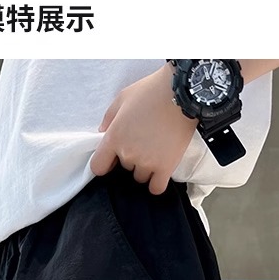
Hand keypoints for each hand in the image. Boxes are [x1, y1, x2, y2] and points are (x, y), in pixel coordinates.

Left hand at [90, 65, 198, 194]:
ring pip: (140, 177)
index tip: (111, 160)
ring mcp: (147, 162)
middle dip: (131, 157)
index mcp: (114, 137)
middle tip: (143, 141)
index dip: (104, 164)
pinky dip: (157, 183)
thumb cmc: (151, 91)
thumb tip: (102, 132)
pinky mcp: (166, 167)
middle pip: (124, 168)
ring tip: (156, 150)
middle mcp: (128, 153)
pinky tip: (160, 172)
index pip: (98, 167)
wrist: (181, 93)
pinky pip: (156, 188)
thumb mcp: (122, 97)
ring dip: (145, 168)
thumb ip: (108, 117)